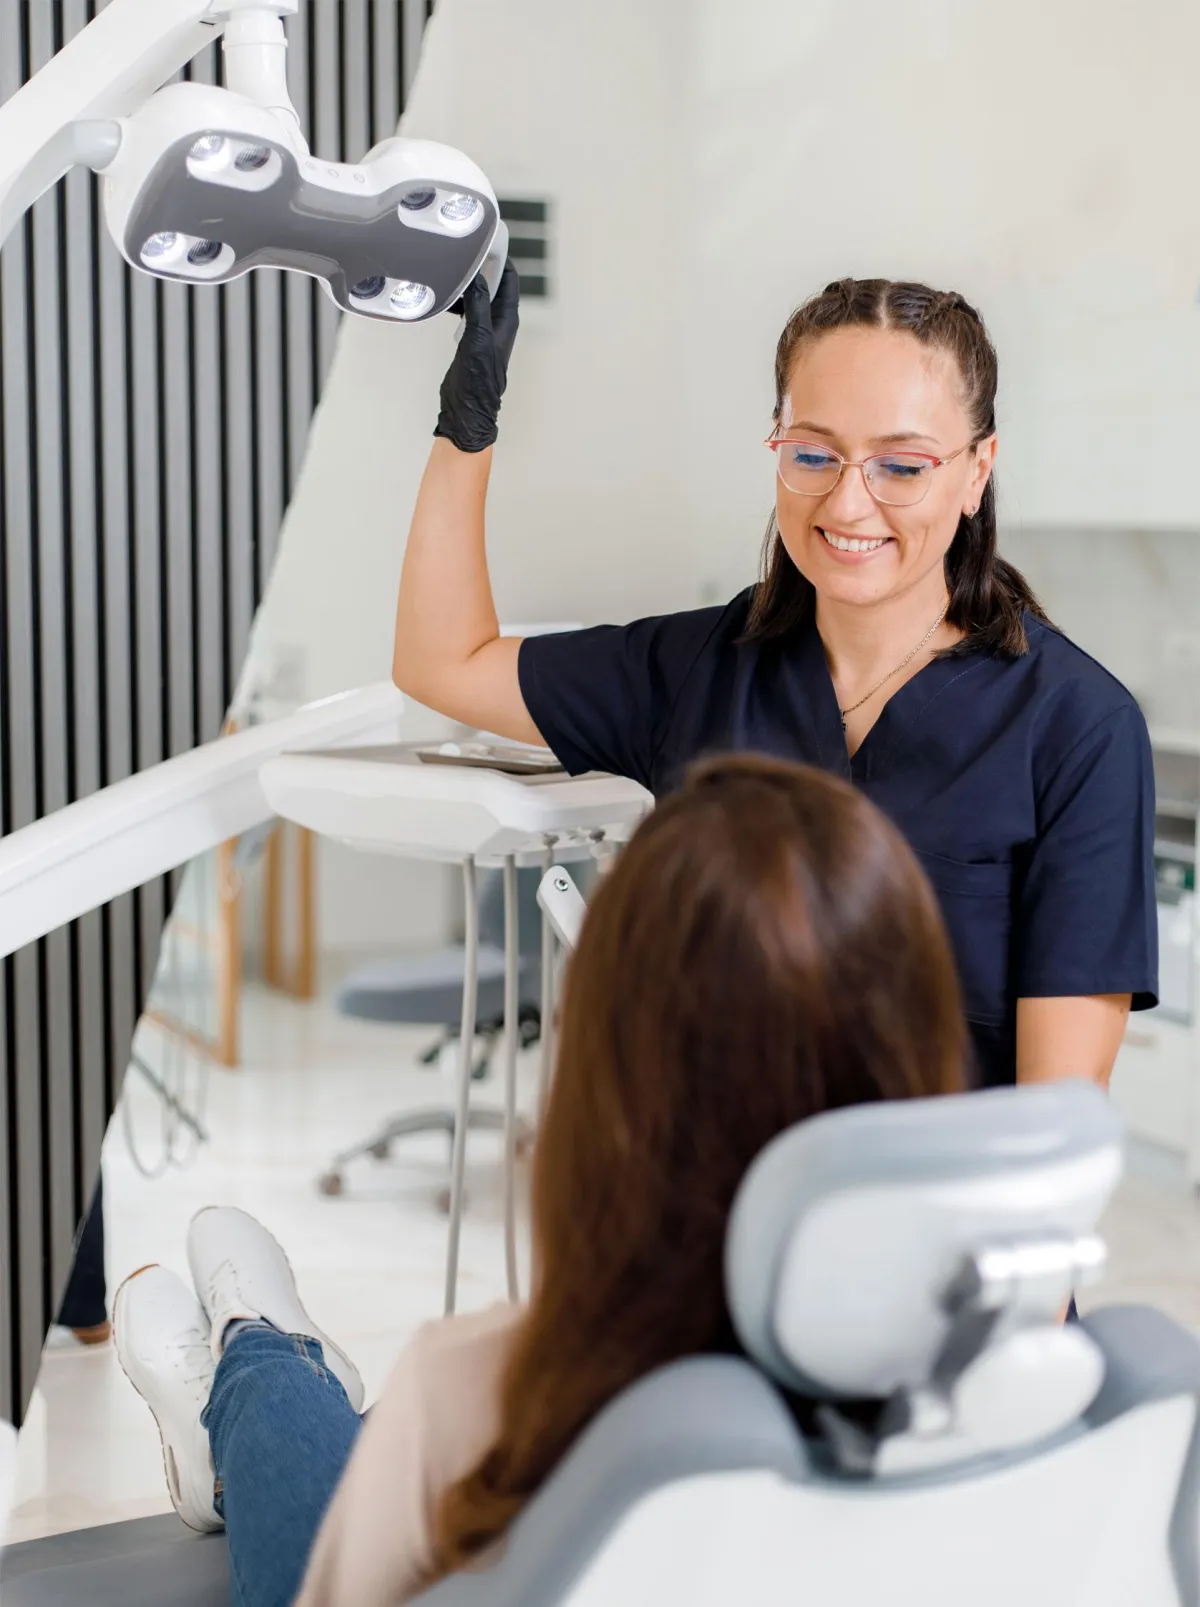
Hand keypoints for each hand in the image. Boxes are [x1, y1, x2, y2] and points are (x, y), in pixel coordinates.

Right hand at [433, 259, 519, 452]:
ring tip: (449, 268)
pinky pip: (465, 311)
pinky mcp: (470, 339)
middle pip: (493, 283)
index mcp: (507, 320)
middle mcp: (498, 323)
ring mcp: (484, 331)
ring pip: (477, 296)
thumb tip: (476, 275)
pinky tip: (442, 297)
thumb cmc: (478, 382)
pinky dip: (456, 300)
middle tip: (461, 247)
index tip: (487, 236)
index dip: (500, 255)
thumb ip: (478, 306)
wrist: (467, 411)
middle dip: (480, 264)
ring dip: (466, 282)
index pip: (509, 278)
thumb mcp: (477, 338)